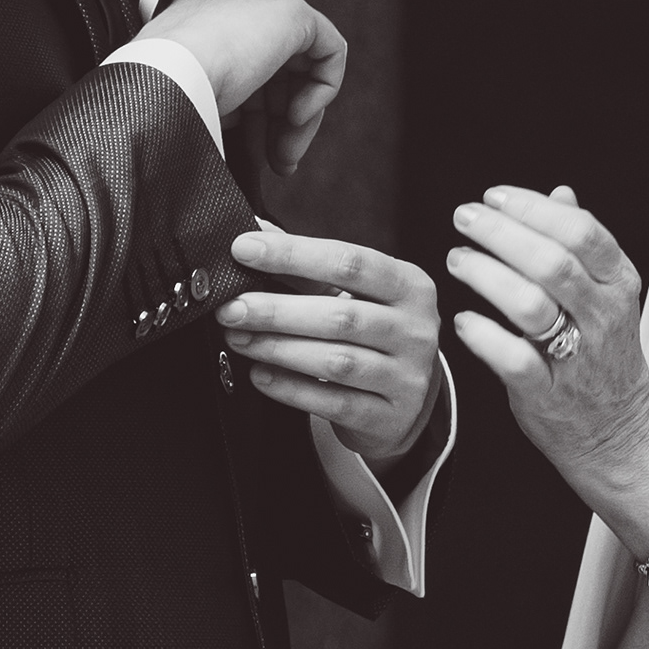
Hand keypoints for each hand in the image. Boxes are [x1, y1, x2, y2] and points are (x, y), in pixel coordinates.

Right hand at [145, 0, 346, 176]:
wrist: (161, 81)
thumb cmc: (163, 97)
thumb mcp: (192, 99)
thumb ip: (221, 102)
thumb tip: (235, 128)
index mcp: (202, 22)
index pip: (243, 68)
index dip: (253, 115)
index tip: (250, 150)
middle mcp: (234, 7)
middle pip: (276, 71)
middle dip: (278, 124)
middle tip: (275, 160)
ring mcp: (263, 4)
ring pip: (301, 70)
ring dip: (297, 121)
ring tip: (283, 156)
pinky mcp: (292, 12)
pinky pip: (329, 52)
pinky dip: (322, 90)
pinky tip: (296, 118)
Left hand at [218, 228, 440, 465]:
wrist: (405, 396)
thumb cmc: (373, 332)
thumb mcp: (354, 293)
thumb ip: (307, 266)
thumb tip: (255, 233)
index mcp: (409, 286)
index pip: (349, 262)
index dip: (293, 254)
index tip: (244, 249)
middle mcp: (416, 330)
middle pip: (341, 316)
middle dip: (277, 310)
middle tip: (232, 308)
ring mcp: (407, 376)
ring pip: (336, 362)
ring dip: (278, 348)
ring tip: (238, 338)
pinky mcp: (390, 416)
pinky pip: (333, 402)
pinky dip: (290, 388)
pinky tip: (261, 374)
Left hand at [447, 186, 648, 482]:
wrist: (615, 434)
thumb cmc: (601, 356)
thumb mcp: (608, 297)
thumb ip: (583, 245)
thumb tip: (560, 193)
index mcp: (619, 285)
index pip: (582, 232)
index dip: (534, 208)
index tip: (494, 196)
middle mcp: (603, 317)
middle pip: (553, 262)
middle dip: (502, 233)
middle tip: (465, 218)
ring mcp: (578, 358)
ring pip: (531, 306)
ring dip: (487, 276)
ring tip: (456, 260)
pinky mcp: (548, 394)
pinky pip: (514, 360)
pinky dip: (484, 337)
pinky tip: (462, 321)